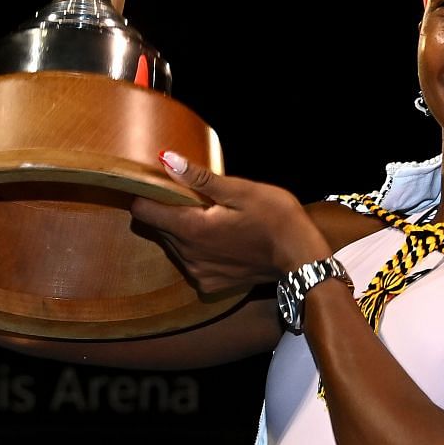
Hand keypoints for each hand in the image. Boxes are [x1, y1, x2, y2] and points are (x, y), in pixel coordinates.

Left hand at [130, 151, 331, 293]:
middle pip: (157, 229)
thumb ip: (199, 178)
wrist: (300, 258)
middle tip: (194, 198)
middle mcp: (187, 255)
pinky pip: (190, 263)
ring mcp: (198, 273)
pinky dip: (197, 250)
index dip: (147, 195)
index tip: (160, 185)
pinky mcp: (210, 285)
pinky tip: (220, 241)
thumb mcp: (240, 190)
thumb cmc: (275, 218)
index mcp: (190, 228)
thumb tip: (165, 159)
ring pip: (173, 246)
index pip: (143, 212)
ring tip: (211, 218)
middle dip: (168, 211)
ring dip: (183, 231)